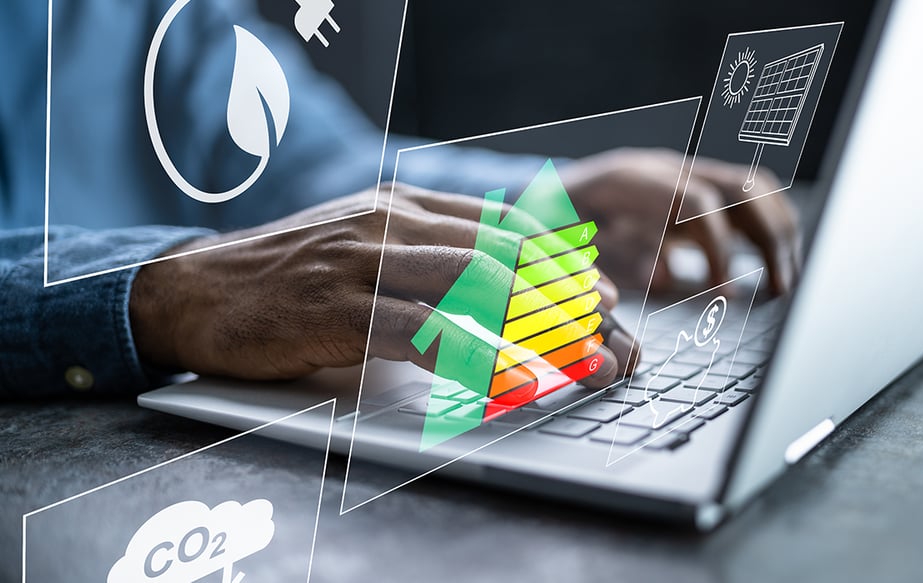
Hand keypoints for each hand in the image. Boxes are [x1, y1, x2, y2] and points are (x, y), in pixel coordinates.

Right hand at [129, 185, 634, 385]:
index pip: (498, 226)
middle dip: (560, 291)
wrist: (194, 290)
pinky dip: (476, 355)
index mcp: (399, 206)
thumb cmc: (286, 276)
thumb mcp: (360, 245)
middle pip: (497, 253)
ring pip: (470, 283)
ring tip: (579, 350)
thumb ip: (418, 253)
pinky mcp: (337, 308)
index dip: (555, 259)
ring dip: (534, 320)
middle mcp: (387, 223)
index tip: (596, 289)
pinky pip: (422, 332)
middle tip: (605, 324)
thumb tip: (489, 281)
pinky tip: (512, 377)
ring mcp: (361, 262)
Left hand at [562, 148, 799, 293]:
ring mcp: (682, 175)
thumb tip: (657, 284)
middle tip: (780, 289)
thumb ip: (600, 265)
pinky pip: (745, 203)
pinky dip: (767, 234)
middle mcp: (665, 169)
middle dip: (769, 238)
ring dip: (778, 234)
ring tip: (786, 283)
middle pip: (739, 187)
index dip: (717, 247)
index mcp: (629, 179)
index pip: (695, 201)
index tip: (723, 292)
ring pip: (752, 190)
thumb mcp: (558, 243)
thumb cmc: (546, 221)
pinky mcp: (693, 191)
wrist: (539, 190)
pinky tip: (773, 272)